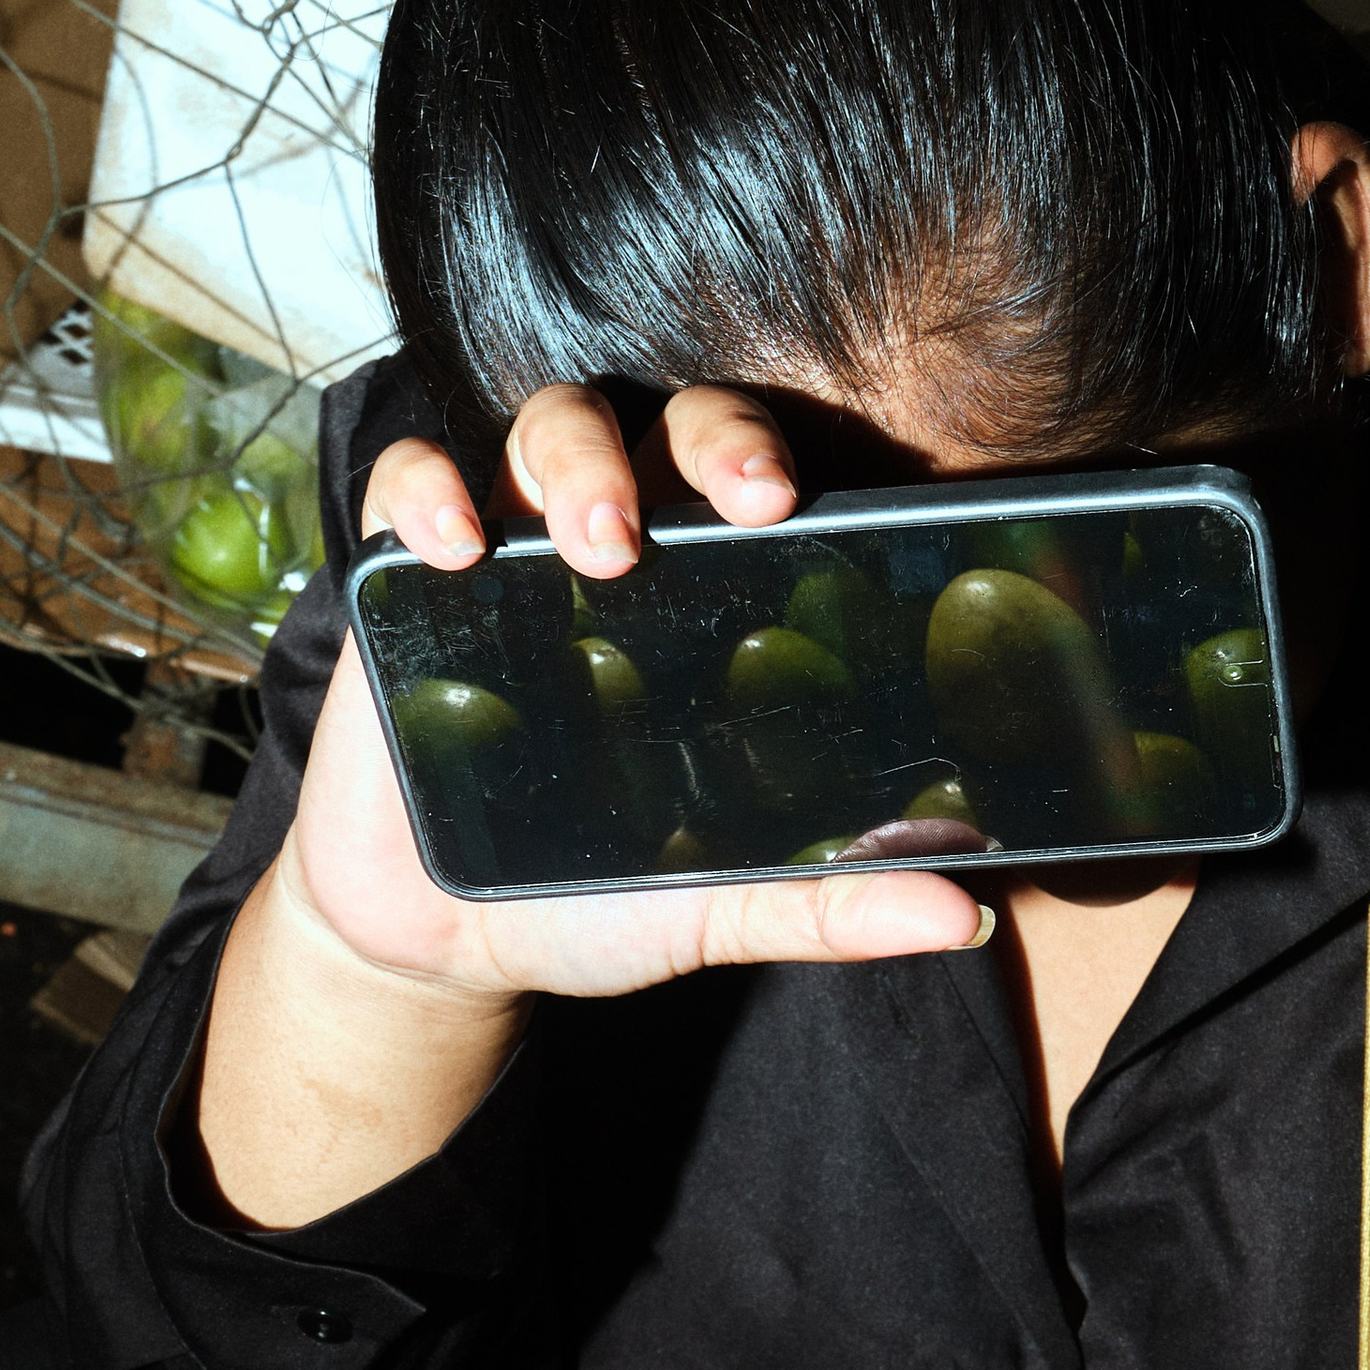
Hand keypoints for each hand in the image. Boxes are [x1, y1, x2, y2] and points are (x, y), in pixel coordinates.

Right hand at [288, 378, 987, 1002]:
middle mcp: (616, 552)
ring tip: (598, 546)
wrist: (441, 946)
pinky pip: (407, 478)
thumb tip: (964, 916)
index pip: (751, 484)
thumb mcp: (715, 906)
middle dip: (705, 439)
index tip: (792, 503)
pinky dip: (429, 488)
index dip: (774, 462)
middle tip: (738, 501)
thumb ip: (827, 903)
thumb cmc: (589, 902)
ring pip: (549, 426)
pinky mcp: (405, 576)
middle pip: (663, 423)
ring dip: (580, 461)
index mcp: (702, 605)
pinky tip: (457, 545)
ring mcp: (510, 552)